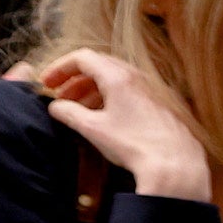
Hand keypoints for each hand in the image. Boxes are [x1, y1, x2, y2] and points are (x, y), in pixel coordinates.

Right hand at [31, 47, 212, 200]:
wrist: (176, 164)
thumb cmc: (133, 144)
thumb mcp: (93, 128)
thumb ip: (69, 113)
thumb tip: (55, 107)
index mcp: (118, 77)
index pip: (82, 57)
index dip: (60, 67)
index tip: (46, 84)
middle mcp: (137, 78)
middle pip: (99, 67)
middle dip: (75, 80)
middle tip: (60, 98)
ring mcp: (151, 91)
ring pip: (114, 81)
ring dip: (91, 91)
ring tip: (77, 110)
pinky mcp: (159, 106)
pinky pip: (129, 93)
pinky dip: (110, 99)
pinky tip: (101, 118)